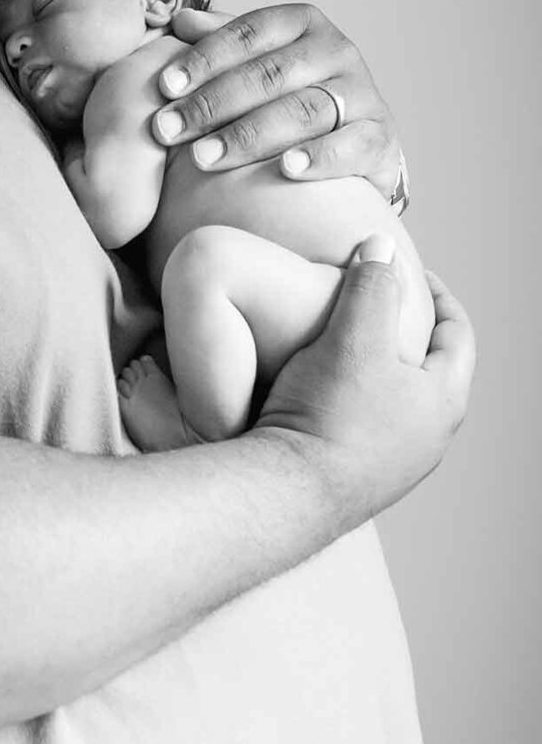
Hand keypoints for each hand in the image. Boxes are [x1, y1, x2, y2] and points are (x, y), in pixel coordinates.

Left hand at [152, 4, 400, 196]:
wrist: (355, 143)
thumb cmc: (289, 98)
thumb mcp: (256, 64)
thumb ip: (222, 43)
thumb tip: (179, 21)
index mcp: (302, 24)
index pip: (249, 33)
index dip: (205, 57)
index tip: (163, 86)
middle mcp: (337, 50)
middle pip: (270, 74)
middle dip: (213, 103)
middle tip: (167, 129)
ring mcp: (362, 93)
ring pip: (304, 110)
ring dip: (249, 135)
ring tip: (203, 158)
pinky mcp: (381, 137)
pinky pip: (352, 144)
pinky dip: (319, 157)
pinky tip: (285, 169)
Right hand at [256, 240, 474, 522]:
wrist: (286, 496)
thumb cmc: (328, 415)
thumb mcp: (353, 337)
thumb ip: (370, 287)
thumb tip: (380, 246)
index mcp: (443, 401)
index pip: (458, 335)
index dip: (436, 295)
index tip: (405, 272)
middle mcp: (429, 438)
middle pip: (430, 369)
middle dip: (406, 332)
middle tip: (374, 305)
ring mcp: (396, 466)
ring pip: (396, 401)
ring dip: (377, 370)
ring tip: (343, 345)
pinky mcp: (359, 482)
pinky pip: (367, 428)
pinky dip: (353, 401)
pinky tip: (318, 392)